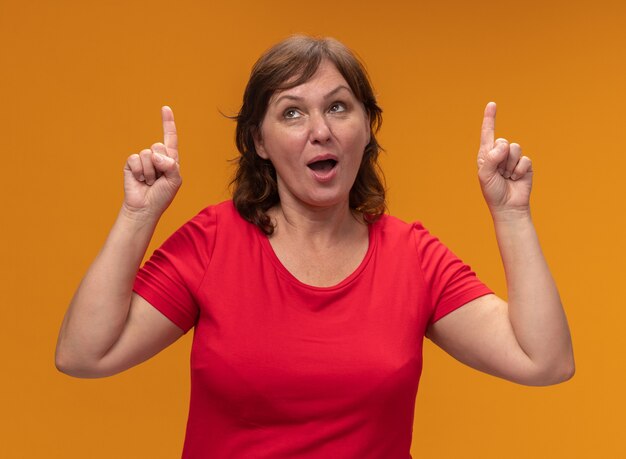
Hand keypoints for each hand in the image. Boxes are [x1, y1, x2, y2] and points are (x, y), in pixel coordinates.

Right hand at [122, 106, 181, 218]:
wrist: (145, 208)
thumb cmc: (162, 196)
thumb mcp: (175, 181)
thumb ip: (171, 165)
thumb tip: (156, 155)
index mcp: (170, 159)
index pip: (170, 138)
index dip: (168, 123)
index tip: (165, 108)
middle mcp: (157, 156)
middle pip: (159, 146)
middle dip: (160, 163)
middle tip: (158, 178)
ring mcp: (143, 160)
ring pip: (147, 154)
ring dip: (150, 172)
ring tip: (149, 182)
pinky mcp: (131, 163)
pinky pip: (135, 159)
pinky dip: (139, 171)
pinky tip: (139, 180)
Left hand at [477, 102, 532, 217]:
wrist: (508, 206)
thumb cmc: (493, 191)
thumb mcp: (485, 175)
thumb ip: (491, 158)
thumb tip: (503, 145)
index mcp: (486, 154)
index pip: (487, 133)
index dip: (490, 118)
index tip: (492, 104)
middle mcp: (499, 154)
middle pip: (503, 141)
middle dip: (501, 158)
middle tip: (499, 173)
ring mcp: (513, 159)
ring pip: (515, 149)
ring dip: (510, 165)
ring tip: (507, 176)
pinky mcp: (525, 165)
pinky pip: (524, 159)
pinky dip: (519, 170)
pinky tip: (516, 179)